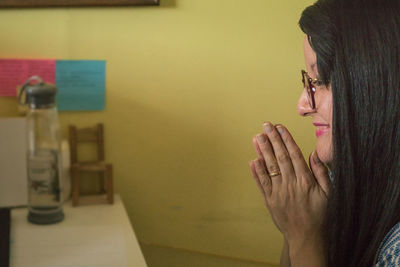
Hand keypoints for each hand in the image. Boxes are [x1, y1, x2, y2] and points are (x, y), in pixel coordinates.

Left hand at [249, 122, 330, 244]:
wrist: (306, 237)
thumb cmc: (320, 216)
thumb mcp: (329, 194)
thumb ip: (321, 173)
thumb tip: (314, 154)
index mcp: (305, 181)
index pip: (294, 154)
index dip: (286, 139)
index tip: (280, 127)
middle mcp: (290, 184)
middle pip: (280, 157)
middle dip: (272, 139)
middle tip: (266, 125)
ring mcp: (278, 192)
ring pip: (269, 168)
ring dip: (262, 151)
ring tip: (257, 137)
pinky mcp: (270, 201)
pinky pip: (261, 184)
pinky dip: (256, 172)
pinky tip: (253, 160)